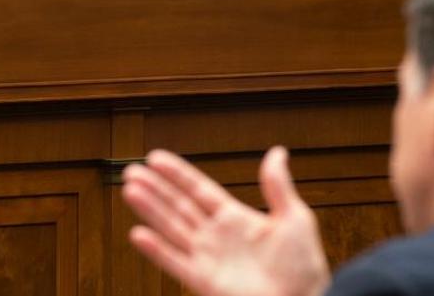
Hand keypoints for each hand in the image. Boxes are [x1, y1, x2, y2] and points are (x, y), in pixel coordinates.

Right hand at [123, 147, 330, 295]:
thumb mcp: (294, 218)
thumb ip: (278, 185)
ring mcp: (207, 258)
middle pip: (177, 206)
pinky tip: (138, 234)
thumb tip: (277, 152)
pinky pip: (174, 262)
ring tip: (130, 190)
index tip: (155, 158)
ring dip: (150, 210)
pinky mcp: (203, 281)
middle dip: (154, 188)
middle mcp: (216, 237)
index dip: (177, 174)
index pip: (198, 189)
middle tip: (131, 170)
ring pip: (171, 228)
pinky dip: (156, 250)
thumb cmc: (303, 267)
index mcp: (235, 219)